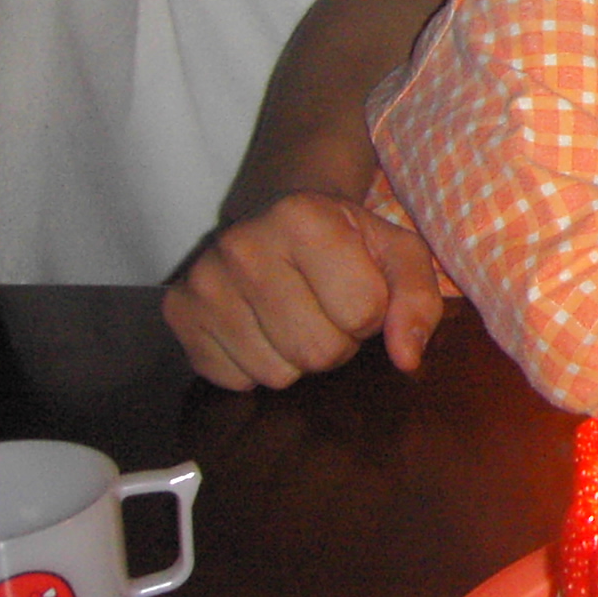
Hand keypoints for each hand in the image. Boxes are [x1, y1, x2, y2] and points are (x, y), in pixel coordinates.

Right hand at [162, 195, 442, 389]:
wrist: (275, 216)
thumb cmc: (345, 238)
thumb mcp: (397, 252)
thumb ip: (418, 299)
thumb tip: (406, 358)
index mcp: (303, 217)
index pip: (363, 312)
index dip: (372, 313)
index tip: (359, 289)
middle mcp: (243, 245)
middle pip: (317, 351)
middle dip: (336, 340)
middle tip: (326, 308)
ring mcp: (203, 281)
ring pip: (276, 374)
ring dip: (297, 356)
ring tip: (295, 315)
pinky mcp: (179, 313)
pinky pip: (234, 380)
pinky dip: (255, 364)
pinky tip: (260, 326)